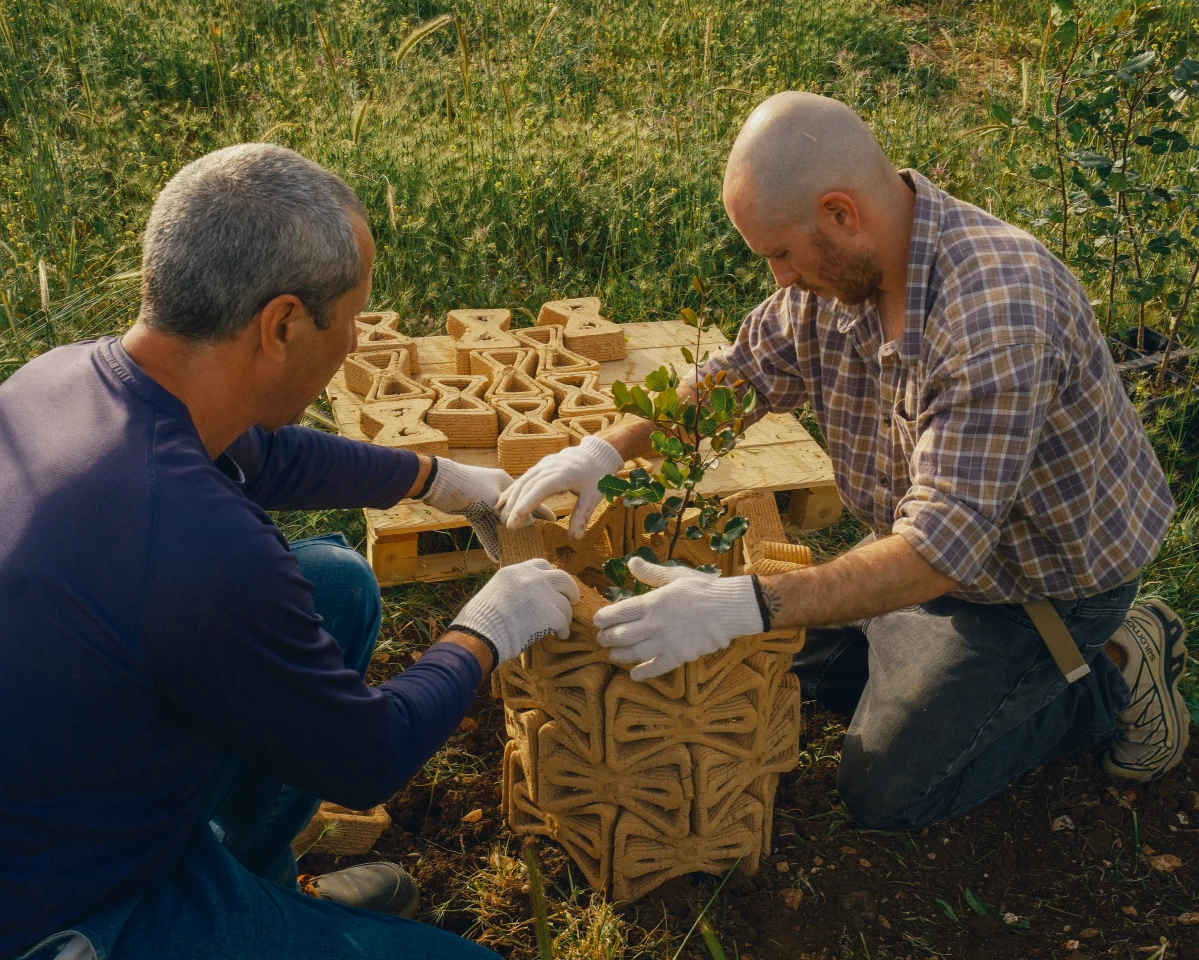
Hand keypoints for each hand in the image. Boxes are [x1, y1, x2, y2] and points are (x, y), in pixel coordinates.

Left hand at [421, 458, 552, 560]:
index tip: (554, 520)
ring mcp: (483, 502)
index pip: (527, 497)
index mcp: (505, 482)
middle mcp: (496, 492)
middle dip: (521, 528)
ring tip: (514, 553)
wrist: (438, 483)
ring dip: (503, 538)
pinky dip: (488, 540)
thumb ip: (510, 513)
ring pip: (497, 523)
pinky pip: (483, 528)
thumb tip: (528, 523)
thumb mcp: (493, 500)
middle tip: (534, 541)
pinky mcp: (472, 511)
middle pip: (512, 513)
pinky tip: (494, 555)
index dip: (540, 509)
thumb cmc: (468, 485)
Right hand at [449, 559, 580, 665]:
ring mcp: (543, 595)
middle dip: (569, 590)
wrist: (481, 634)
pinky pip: (564, 622)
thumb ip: (513, 589)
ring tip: (560, 626)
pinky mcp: (551, 614)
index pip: (542, 565)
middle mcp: (532, 578)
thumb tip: (523, 600)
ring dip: (565, 614)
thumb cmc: (480, 620)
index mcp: (515, 571)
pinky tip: (558, 635)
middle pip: (562, 578)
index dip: (549, 578)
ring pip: (565, 603)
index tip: (551, 587)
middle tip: (571, 601)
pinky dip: (563, 630)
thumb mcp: (494, 591)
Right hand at [497, 434, 625, 538]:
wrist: (596, 453)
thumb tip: (576, 538)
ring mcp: (543, 464)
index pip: (539, 489)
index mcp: (562, 474)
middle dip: (514, 505)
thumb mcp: (594, 496)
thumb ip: (582, 515)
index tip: (515, 521)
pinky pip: (524, 477)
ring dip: (510, 498)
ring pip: (522, 480)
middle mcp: (549, 467)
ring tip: (500, 516)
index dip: (526, 505)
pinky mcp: (541, 465)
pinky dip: (513, 489)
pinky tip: (503, 501)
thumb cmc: (596, 476)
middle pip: (527, 486)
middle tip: (505, 525)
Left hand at [593, 557, 764, 679]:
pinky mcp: (677, 656)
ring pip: (633, 653)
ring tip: (613, 655)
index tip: (597, 621)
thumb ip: (651, 573)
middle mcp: (653, 624)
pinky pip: (655, 668)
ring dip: (619, 655)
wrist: (727, 609)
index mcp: (652, 603)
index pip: (619, 612)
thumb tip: (631, 562)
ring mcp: (664, 642)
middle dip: (607, 638)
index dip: (604, 618)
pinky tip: (634, 674)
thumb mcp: (675, 575)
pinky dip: (642, 673)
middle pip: (621, 635)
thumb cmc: (702, 589)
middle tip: (602, 639)